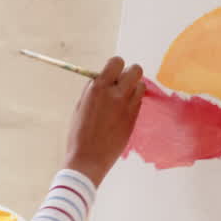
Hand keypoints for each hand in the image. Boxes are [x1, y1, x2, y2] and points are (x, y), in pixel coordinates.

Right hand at [63, 56, 145, 186]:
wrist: (89, 159)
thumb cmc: (79, 133)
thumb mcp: (80, 106)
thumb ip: (93, 89)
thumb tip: (102, 77)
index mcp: (98, 88)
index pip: (117, 62)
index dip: (115, 66)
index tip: (112, 74)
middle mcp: (116, 94)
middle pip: (136, 70)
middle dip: (129, 73)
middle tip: (121, 83)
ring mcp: (128, 107)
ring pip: (141, 85)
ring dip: (133, 87)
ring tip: (122, 98)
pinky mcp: (134, 118)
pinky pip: (139, 101)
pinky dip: (133, 101)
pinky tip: (122, 110)